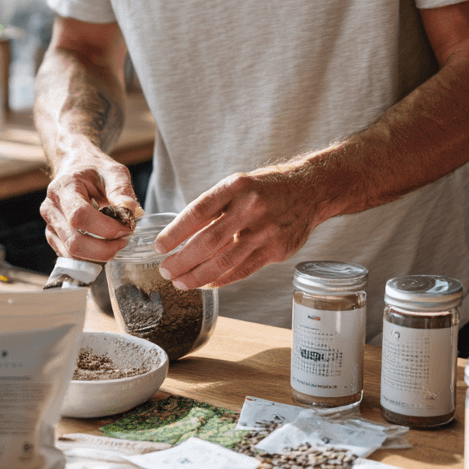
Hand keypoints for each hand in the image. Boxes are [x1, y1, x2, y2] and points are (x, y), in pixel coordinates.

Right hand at [40, 150, 139, 261]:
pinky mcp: (53, 236)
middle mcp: (51, 207)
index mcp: (64, 187)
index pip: (80, 216)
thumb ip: (121, 189)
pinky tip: (103, 244)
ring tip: (116, 241)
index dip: (105, 228)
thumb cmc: (93, 169)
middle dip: (104, 248)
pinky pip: (69, 256)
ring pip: (71, 253)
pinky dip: (90, 256)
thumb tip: (131, 211)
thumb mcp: (112, 171)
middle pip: (74, 242)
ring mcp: (50, 224)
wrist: (74, 167)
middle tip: (124, 239)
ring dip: (98, 254)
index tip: (126, 227)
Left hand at [152, 165, 331, 289]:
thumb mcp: (237, 184)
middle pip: (208, 241)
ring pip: (223, 261)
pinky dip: (221, 279)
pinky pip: (242, 270)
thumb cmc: (265, 188)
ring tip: (181, 282)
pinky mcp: (276, 250)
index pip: (197, 212)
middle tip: (165, 270)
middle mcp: (250, 208)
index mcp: (235, 187)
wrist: (309, 190)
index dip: (175, 232)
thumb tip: (180, 236)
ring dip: (197, 276)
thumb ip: (214, 207)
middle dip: (182, 260)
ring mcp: (265, 231)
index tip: (159, 246)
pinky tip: (206, 283)